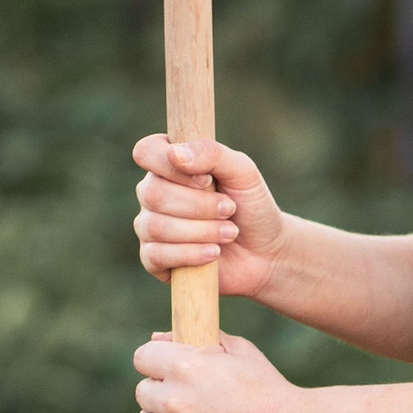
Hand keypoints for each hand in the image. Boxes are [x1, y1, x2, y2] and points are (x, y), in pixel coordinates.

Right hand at [132, 135, 288, 303]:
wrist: (265, 253)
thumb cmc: (252, 207)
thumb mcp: (243, 172)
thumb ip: (212, 154)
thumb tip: (174, 154)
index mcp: (169, 164)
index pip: (146, 152)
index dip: (171, 167)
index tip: (206, 180)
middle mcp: (153, 193)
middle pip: (152, 193)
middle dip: (198, 205)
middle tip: (229, 210)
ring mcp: (150, 227)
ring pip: (156, 226)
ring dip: (201, 231)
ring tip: (230, 233)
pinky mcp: (153, 260)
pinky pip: (155, 256)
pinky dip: (189, 254)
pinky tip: (213, 253)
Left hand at [133, 331, 309, 412]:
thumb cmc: (269, 389)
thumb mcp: (240, 351)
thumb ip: (199, 340)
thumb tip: (159, 338)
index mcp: (186, 365)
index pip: (143, 357)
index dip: (157, 363)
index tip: (169, 372)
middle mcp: (175, 400)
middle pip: (143, 392)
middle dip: (162, 394)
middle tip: (190, 401)